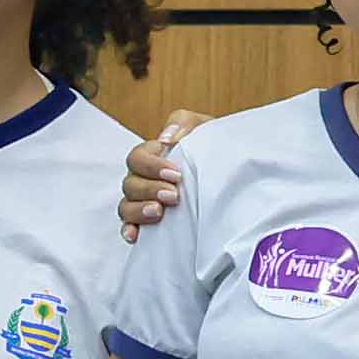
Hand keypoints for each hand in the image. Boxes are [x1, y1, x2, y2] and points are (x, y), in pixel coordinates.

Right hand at [116, 112, 204, 242]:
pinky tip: (136, 236)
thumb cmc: (212, 148)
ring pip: (126, 206)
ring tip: (158, 213)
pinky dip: (130, 230)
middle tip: (173, 196)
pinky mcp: (148, 221)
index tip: (176, 174)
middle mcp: (143, 179)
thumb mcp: (204, 128)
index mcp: (153, 156)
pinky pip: (130, 226)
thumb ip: (184, 123)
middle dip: (150, 189)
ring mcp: (143, 201)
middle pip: (130, 184)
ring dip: (138, 210)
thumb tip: (167, 138)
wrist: (232, 172)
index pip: (137, 158)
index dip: (151, 166)